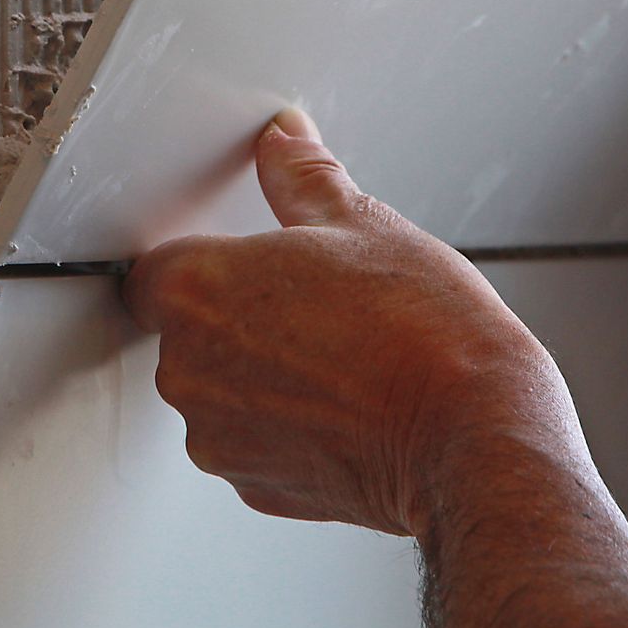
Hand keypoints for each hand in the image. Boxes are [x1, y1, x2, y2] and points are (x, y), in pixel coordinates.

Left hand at [121, 109, 591, 536]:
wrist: (471, 433)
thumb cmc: (420, 329)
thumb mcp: (362, 223)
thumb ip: (301, 177)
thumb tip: (283, 141)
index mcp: (195, 289)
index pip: (155, 267)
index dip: (203, 260)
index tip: (245, 260)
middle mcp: (187, 368)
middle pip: (185, 331)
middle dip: (235, 316)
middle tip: (307, 303)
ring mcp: (217, 437)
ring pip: (219, 391)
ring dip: (258, 375)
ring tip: (335, 355)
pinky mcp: (254, 487)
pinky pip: (253, 442)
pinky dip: (286, 426)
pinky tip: (343, 404)